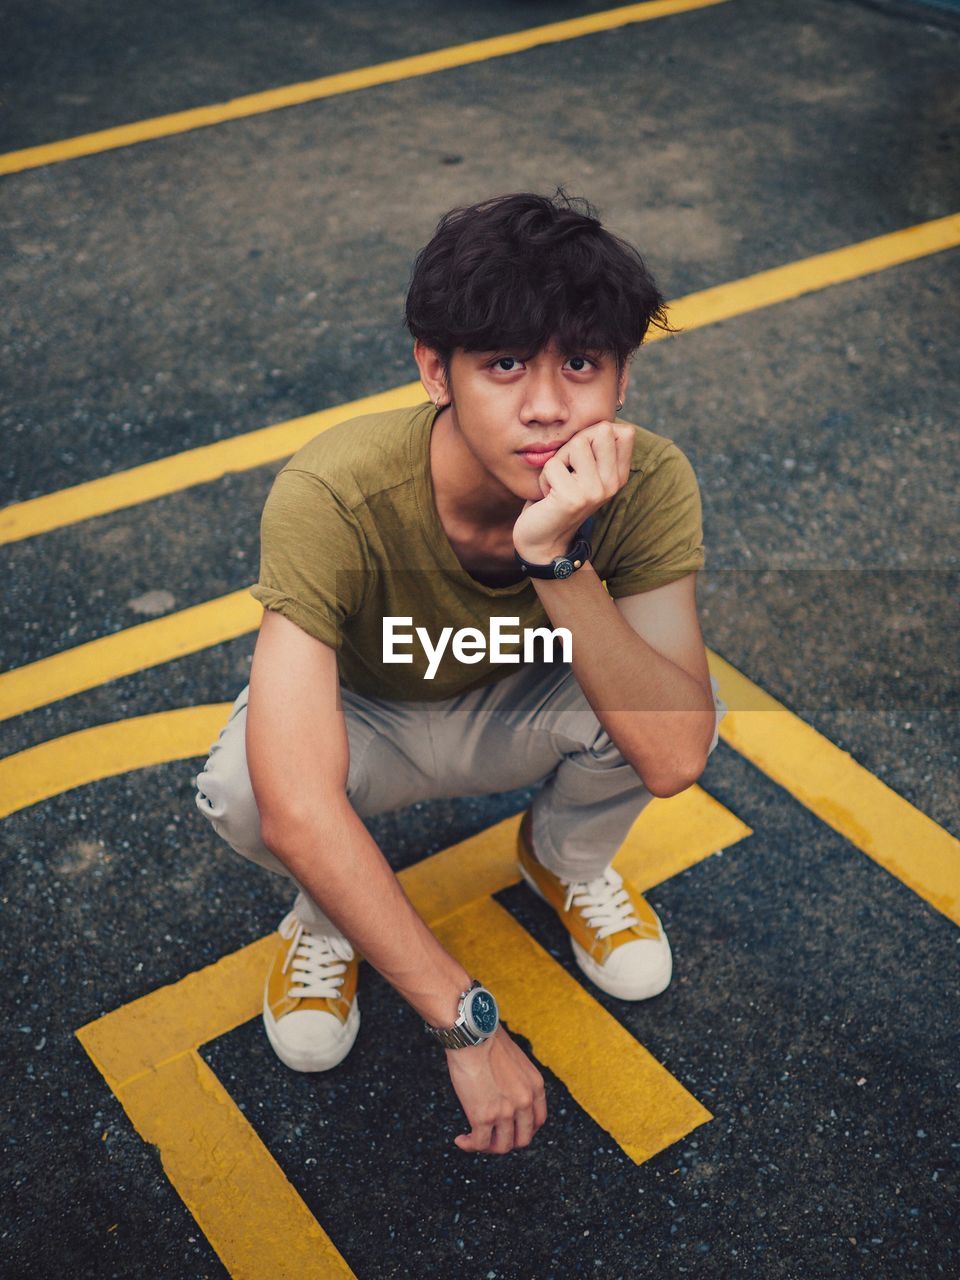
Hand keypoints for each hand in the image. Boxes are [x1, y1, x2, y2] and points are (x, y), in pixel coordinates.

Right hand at [446, 1026, 546, 1154]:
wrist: (472, 1034)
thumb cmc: (487, 1040)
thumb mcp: (516, 1061)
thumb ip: (517, 1081)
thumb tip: (504, 1095)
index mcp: (535, 1087)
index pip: (538, 1121)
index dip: (523, 1130)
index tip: (510, 1129)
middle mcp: (525, 1102)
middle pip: (523, 1139)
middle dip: (506, 1141)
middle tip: (491, 1136)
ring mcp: (505, 1112)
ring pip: (502, 1146)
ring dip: (487, 1146)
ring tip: (473, 1139)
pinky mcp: (484, 1117)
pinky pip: (479, 1143)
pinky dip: (470, 1145)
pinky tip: (461, 1139)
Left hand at [513, 420, 633, 562]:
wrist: (544, 539)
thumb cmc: (558, 495)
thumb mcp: (583, 470)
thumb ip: (595, 447)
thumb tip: (605, 422)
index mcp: (619, 475)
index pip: (624, 431)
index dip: (596, 434)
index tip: (583, 456)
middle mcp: (613, 483)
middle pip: (601, 430)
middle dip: (575, 443)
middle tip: (567, 468)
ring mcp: (595, 491)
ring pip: (576, 443)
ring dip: (557, 460)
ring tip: (557, 482)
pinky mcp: (573, 498)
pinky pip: (552, 465)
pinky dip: (543, 477)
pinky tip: (548, 496)